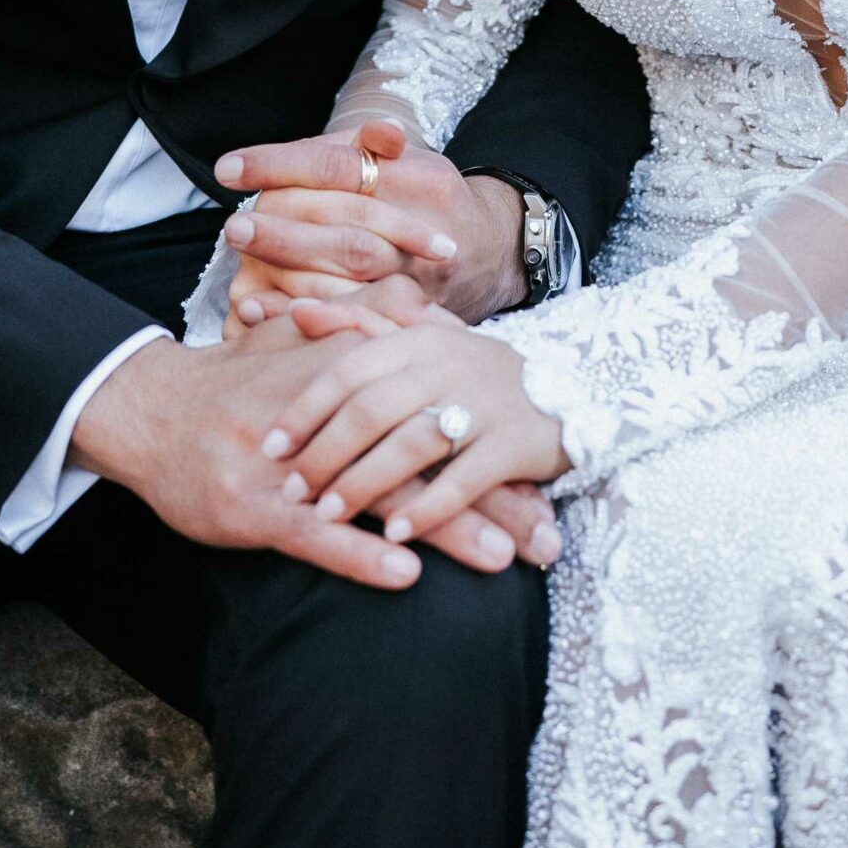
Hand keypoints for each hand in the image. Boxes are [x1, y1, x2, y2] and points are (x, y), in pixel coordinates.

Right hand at [69, 319, 558, 583]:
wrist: (153, 407)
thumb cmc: (238, 384)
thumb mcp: (307, 351)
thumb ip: (369, 339)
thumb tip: (437, 329)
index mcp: (353, 371)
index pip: (442, 414)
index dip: (497, 454)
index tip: (551, 487)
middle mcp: (334, 412)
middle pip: (429, 454)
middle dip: (491, 499)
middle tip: (548, 539)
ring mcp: (294, 462)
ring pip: (383, 494)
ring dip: (447, 528)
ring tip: (503, 559)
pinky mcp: (255, 505)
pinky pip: (318, 532)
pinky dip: (361, 551)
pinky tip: (403, 570)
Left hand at [217, 119, 527, 333]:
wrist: (495, 252)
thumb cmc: (431, 198)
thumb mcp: (410, 158)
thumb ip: (363, 146)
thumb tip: (320, 146)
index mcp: (415, 178)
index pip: (337, 166)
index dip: (280, 165)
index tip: (227, 169)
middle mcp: (421, 226)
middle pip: (345, 229)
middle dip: (283, 232)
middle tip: (233, 228)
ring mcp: (422, 276)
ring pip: (352, 277)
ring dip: (291, 278)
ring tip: (240, 279)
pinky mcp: (415, 315)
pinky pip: (357, 320)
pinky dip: (308, 318)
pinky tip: (264, 314)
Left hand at [258, 308, 570, 552]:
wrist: (577, 390)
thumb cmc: (480, 374)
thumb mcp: (425, 341)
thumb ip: (363, 326)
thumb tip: (297, 313)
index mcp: (420, 339)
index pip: (350, 368)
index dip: (307, 408)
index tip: (270, 444)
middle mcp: (449, 364)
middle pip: (372, 409)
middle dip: (325, 453)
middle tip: (291, 490)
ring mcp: (484, 403)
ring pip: (411, 445)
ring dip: (364, 484)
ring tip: (329, 515)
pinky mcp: (516, 443)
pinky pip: (464, 480)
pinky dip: (427, 508)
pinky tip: (397, 534)